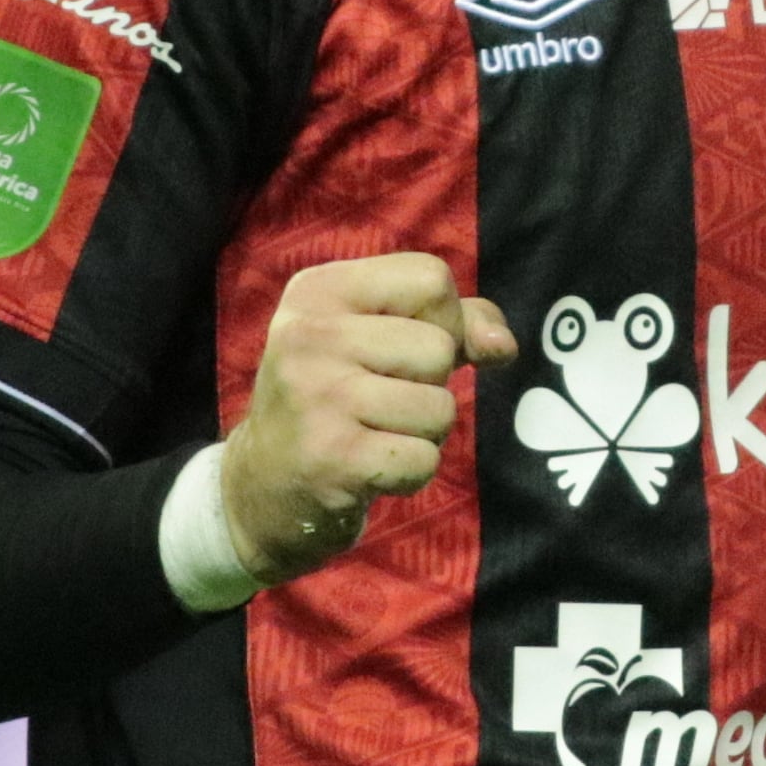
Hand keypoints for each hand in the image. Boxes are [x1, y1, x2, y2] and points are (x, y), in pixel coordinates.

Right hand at [219, 253, 516, 584]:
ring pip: (439, 407)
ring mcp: (318, 396)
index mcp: (318, 291)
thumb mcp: (375, 340)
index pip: (430, 278)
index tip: (403, 352)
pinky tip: (369, 469)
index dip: (443, 320)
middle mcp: (309, 335)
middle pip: (439, 347)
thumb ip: (450, 325)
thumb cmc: (332, 401)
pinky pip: (423, 460)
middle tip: (379, 404)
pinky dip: (410, 473)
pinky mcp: (332, 458)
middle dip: (430, 384)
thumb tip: (504, 345)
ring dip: (423, 433)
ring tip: (374, 435)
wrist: (262, 488)